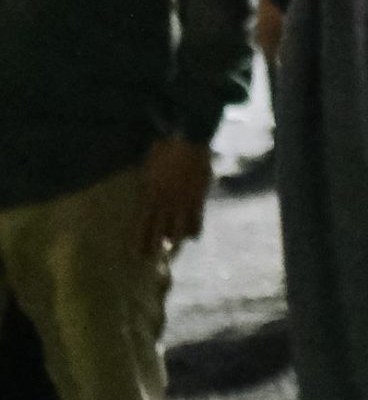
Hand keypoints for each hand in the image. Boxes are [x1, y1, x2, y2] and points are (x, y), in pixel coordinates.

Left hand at [136, 137, 213, 254]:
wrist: (189, 138)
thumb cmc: (164, 148)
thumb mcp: (148, 167)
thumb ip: (146, 184)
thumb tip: (143, 195)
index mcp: (149, 195)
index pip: (142, 225)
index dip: (139, 241)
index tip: (136, 255)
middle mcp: (165, 202)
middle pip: (158, 232)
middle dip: (154, 248)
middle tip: (153, 261)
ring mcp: (183, 201)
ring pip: (178, 230)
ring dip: (175, 243)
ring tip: (173, 253)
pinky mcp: (198, 197)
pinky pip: (197, 219)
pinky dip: (194, 230)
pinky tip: (193, 237)